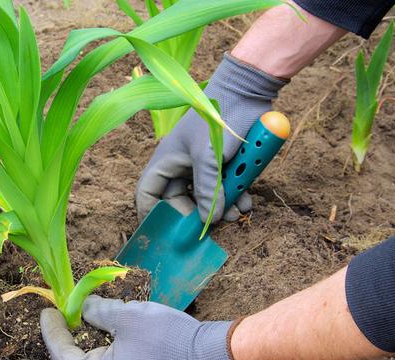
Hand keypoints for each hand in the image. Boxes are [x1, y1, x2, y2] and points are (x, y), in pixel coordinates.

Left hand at [40, 296, 253, 359]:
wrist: (208, 357)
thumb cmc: (166, 339)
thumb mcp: (128, 318)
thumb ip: (99, 311)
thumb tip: (82, 306)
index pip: (63, 356)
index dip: (52, 332)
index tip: (48, 309)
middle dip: (62, 339)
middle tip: (52, 320)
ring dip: (82, 340)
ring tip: (75, 317)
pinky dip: (101, 344)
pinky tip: (100, 327)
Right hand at [136, 53, 287, 222]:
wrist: (247, 89)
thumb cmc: (217, 117)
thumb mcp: (209, 157)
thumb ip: (208, 190)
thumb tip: (210, 220)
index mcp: (165, 161)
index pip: (147, 194)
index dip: (151, 216)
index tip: (166, 235)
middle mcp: (179, 166)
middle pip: (179, 202)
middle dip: (197, 216)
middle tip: (216, 225)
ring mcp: (200, 165)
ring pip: (204, 197)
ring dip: (220, 208)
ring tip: (238, 213)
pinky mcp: (220, 164)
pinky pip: (222, 188)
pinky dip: (233, 196)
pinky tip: (246, 201)